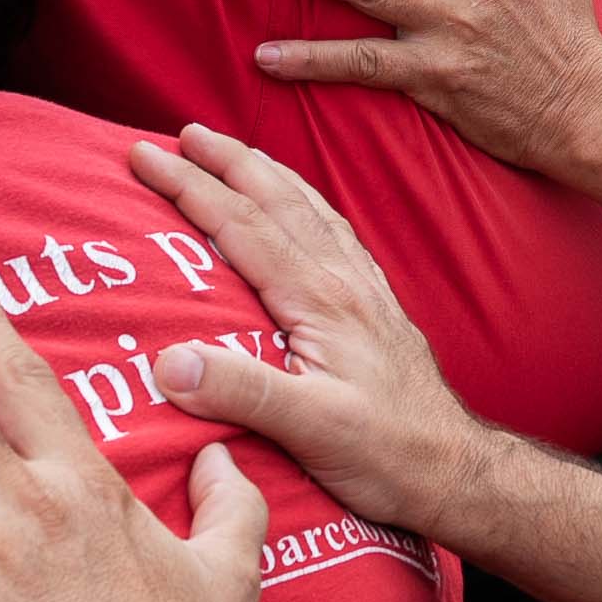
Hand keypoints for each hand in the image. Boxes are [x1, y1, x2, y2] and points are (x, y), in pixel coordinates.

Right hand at [127, 126, 496, 535]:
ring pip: (309, 210)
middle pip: (277, 201)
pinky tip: (301, 207)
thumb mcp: (312, 429)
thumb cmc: (388, 453)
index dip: (190, 186)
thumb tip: (170, 362)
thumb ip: (243, 391)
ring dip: (266, 174)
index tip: (145, 155)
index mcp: (321, 299)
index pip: (243, 225)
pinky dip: (305, 204)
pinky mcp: (376, 309)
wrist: (455, 469)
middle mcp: (344, 281)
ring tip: (233, 150)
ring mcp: (364, 291)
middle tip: (182, 132)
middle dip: (226, 161)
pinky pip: (334, 233)